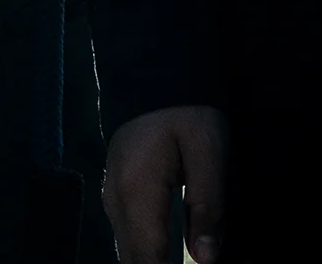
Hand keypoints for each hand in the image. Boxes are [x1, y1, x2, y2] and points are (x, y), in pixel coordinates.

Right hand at [104, 105, 224, 263]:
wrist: (154, 77)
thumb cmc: (186, 112)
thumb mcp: (209, 153)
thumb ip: (207, 206)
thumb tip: (206, 259)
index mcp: (136, 191)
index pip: (147, 257)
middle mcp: (116, 201)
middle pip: (133, 260)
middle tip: (194, 257)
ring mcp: (112, 198)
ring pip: (128, 252)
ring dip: (153, 260)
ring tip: (179, 256)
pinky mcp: (117, 195)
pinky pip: (129, 237)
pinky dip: (148, 251)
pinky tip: (171, 251)